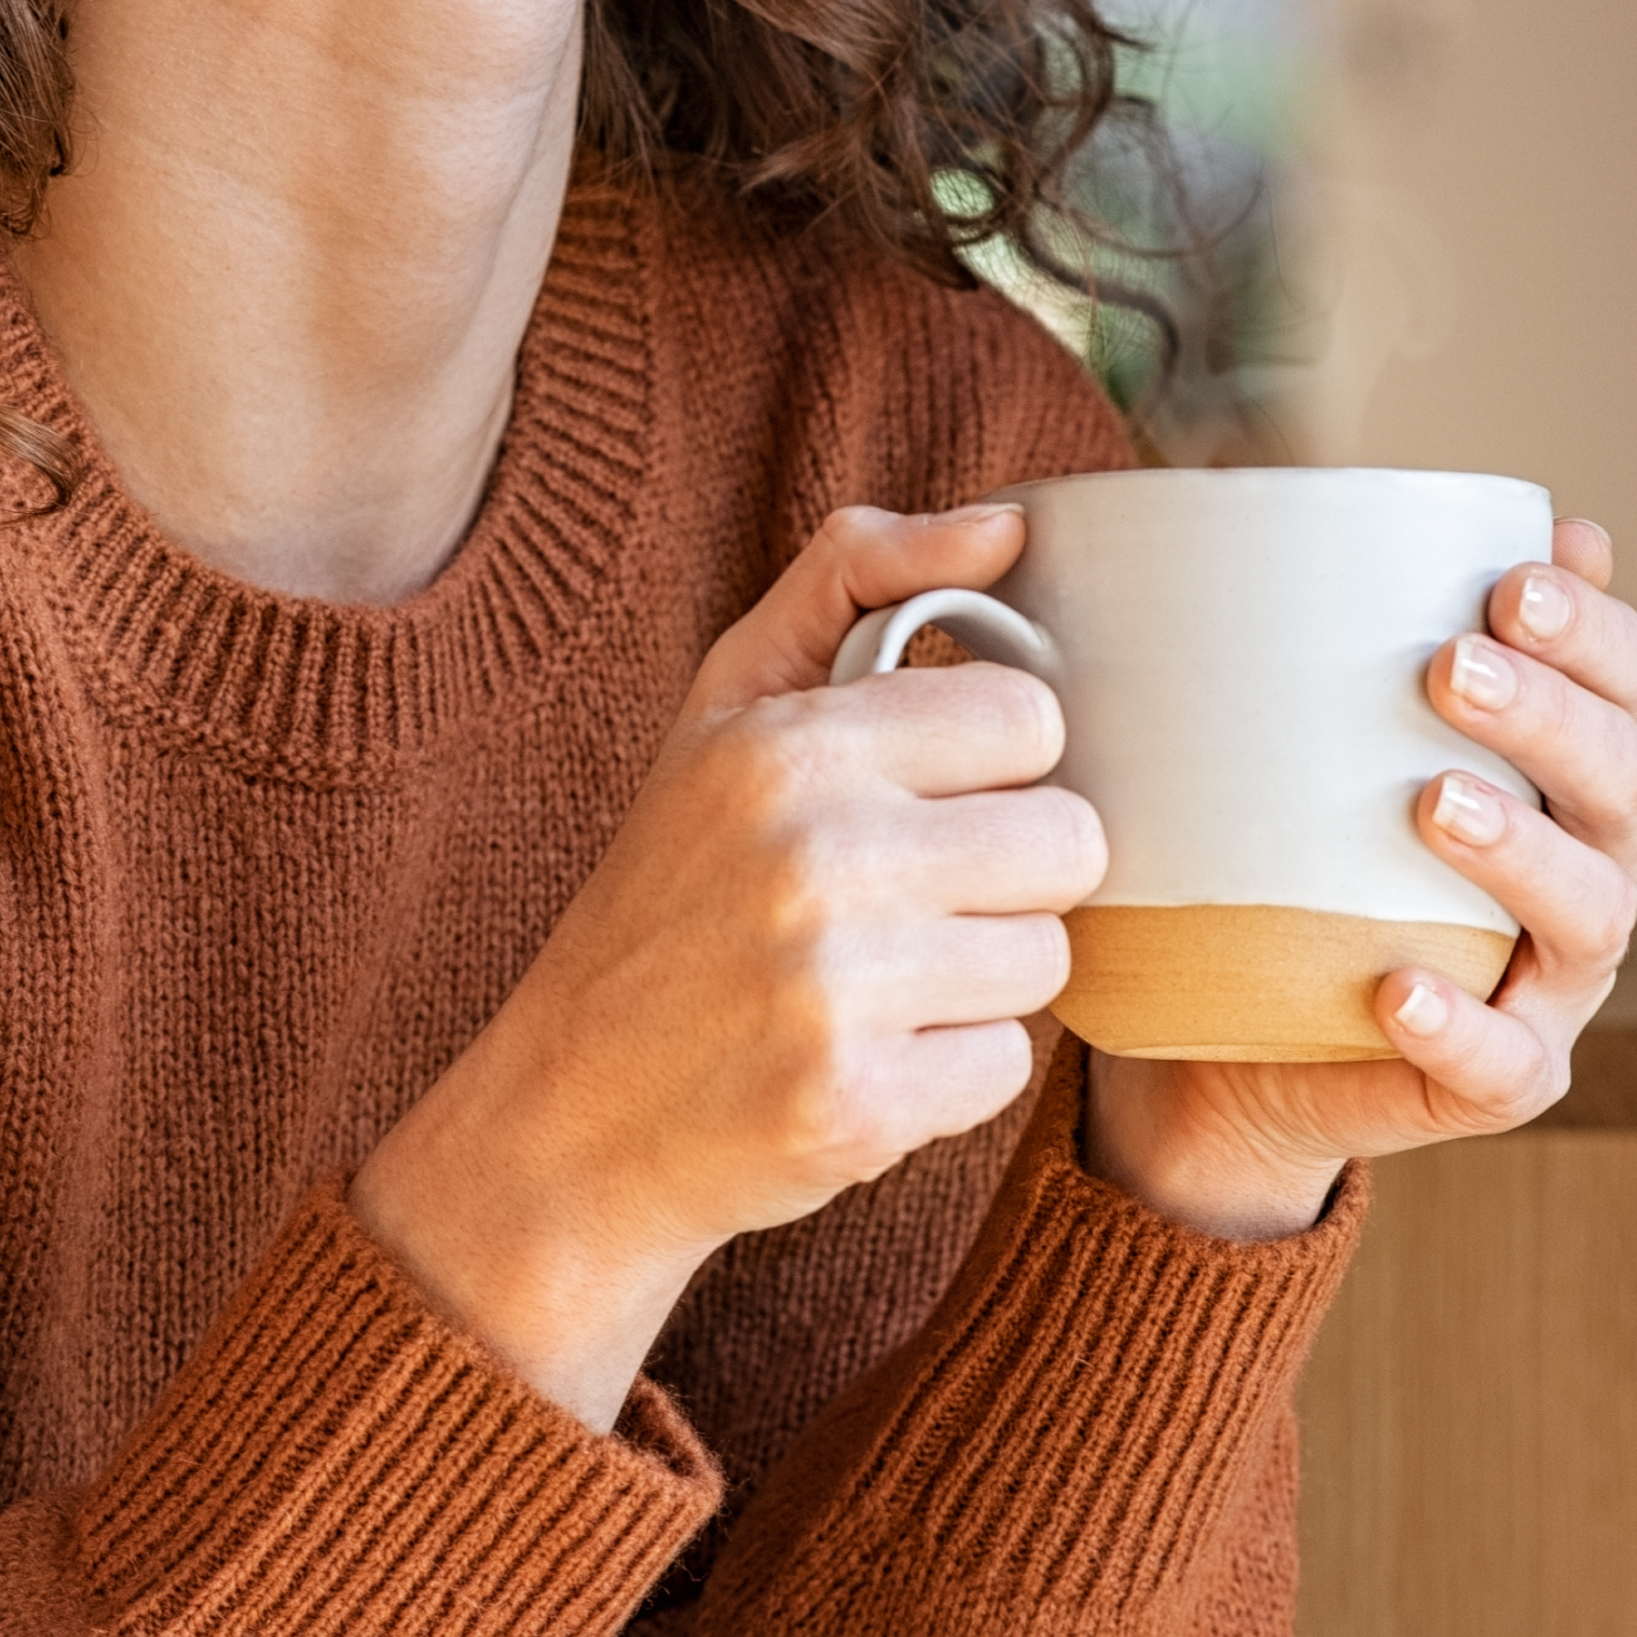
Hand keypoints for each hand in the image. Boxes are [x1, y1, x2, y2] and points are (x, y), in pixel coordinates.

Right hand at [352, 504, 1102, 1427]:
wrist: (570, 1112)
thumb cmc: (669, 891)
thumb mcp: (725, 708)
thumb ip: (855, 579)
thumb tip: (1007, 524)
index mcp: (789, 745)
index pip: (1029, 719)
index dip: (991, 764)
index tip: (922, 798)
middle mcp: (815, 856)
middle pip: (1067, 842)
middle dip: (1006, 877)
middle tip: (908, 900)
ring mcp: (838, 988)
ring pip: (1046, 959)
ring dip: (980, 978)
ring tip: (877, 982)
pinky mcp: (860, 1107)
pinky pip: (1007, 1067)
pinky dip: (949, 1073)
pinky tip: (862, 1058)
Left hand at [1082, 519, 1636, 1241]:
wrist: (1227, 1041)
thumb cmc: (1276, 852)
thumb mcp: (1290, 737)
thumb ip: (1319, 633)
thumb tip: (1292, 493)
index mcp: (1559, 770)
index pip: (1623, 683)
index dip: (1594, 632)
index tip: (1513, 580)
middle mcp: (1584, 866)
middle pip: (1619, 782)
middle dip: (1549, 715)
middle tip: (1448, 667)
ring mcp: (1550, 982)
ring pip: (1587, 914)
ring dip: (1520, 853)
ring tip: (1432, 802)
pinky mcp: (1497, 1078)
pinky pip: (1500, 1062)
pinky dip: (1459, 1025)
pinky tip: (1400, 987)